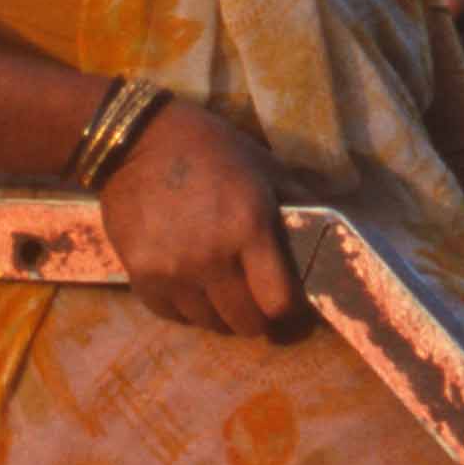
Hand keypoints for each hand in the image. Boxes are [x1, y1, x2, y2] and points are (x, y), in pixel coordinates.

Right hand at [99, 94, 302, 338]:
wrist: (134, 141)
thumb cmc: (209, 149)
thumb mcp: (263, 166)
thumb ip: (298, 202)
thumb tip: (329, 234)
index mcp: (249, 227)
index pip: (278, 302)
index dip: (288, 308)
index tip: (287, 301)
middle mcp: (211, 258)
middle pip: (246, 323)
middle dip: (258, 317)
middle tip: (255, 301)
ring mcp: (173, 271)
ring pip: (210, 323)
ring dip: (221, 314)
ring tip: (221, 291)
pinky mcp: (141, 276)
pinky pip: (173, 314)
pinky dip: (186, 308)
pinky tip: (190, 285)